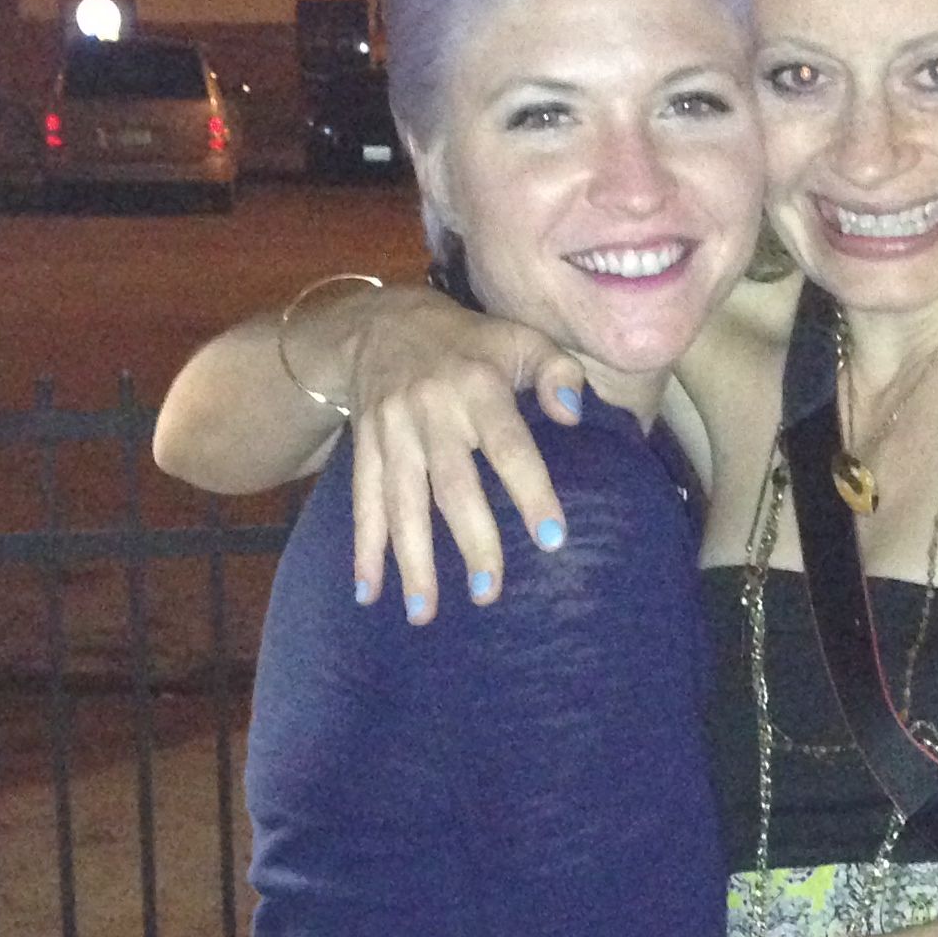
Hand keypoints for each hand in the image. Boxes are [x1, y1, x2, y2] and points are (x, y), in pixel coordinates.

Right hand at [346, 290, 591, 620]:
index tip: (553, 540)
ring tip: (424, 614)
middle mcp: (432, 411)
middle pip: (452, 485)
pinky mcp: (364, 447)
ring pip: (401, 503)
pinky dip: (362, 549)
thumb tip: (575, 416)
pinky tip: (367, 593)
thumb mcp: (522, 338)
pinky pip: (363, 502)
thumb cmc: (472, 343)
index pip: (509, 445)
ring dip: (411, 561)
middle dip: (470, 541)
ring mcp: (392, 432)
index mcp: (479, 387)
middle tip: (488, 593)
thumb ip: (558, 372)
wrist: (381, 322)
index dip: (531, 491)